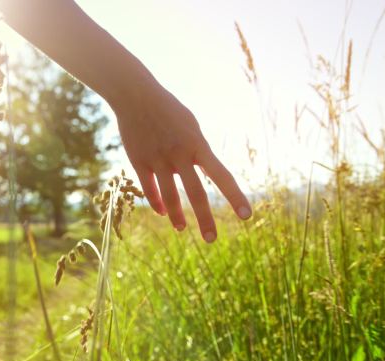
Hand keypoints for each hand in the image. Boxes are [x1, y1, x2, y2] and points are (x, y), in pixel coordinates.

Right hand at [113, 84, 251, 241]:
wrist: (136, 96)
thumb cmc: (168, 110)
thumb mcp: (191, 126)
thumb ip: (197, 152)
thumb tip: (198, 175)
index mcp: (197, 145)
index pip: (222, 176)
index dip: (235, 197)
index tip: (248, 216)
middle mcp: (179, 155)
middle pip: (196, 194)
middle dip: (205, 219)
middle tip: (212, 240)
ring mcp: (158, 159)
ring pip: (170, 197)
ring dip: (177, 216)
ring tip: (182, 229)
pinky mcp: (138, 161)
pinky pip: (149, 188)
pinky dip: (157, 202)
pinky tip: (162, 212)